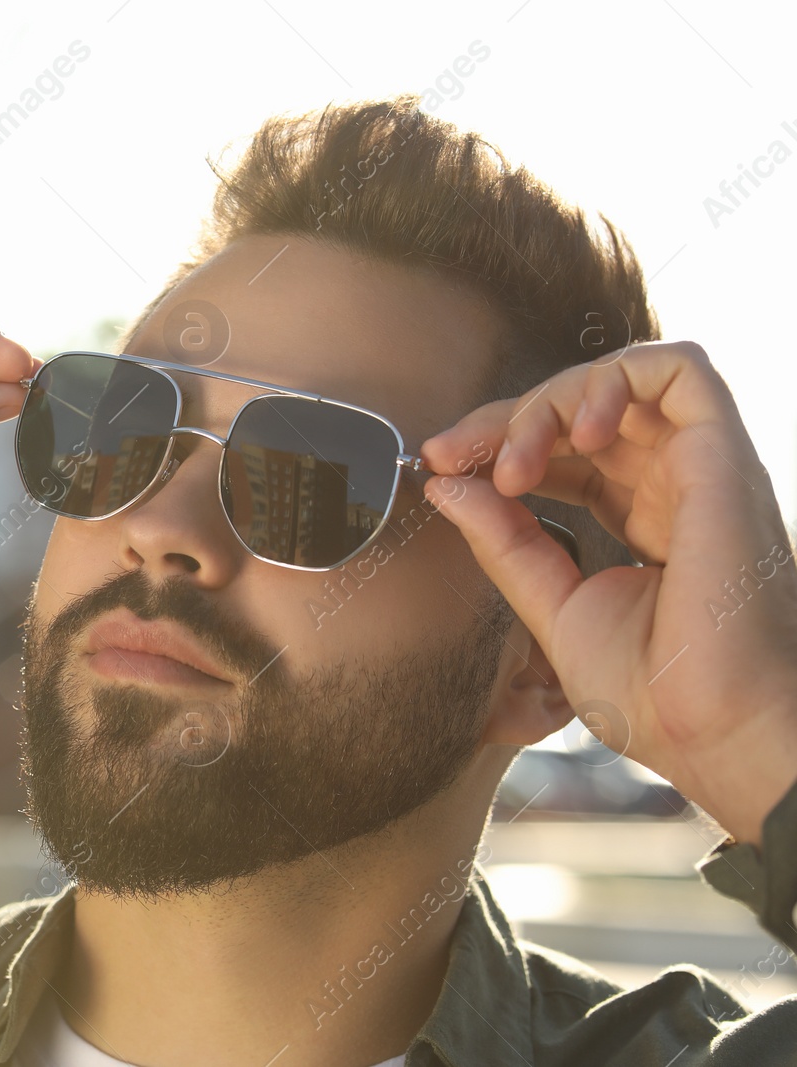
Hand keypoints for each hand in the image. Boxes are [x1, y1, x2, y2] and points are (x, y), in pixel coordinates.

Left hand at [420, 341, 796, 845]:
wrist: (710, 729)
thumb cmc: (650, 692)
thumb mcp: (552, 605)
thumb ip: (503, 541)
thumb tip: (446, 483)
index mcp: (643, 518)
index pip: (565, 451)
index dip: (499, 444)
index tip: (438, 465)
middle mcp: (674, 485)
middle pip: (582, 410)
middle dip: (503, 419)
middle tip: (449, 455)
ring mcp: (700, 468)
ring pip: (619, 380)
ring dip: (548, 402)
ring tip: (514, 464)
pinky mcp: (722, 456)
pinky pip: (678, 368)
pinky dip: (613, 379)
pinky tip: (575, 433)